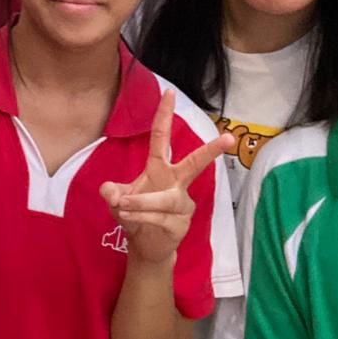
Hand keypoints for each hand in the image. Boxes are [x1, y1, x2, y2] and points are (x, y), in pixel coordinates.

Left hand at [100, 90, 235, 266]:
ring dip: (141, 202)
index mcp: (160, 168)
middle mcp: (175, 183)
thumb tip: (110, 192)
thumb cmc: (134, 214)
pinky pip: (160, 218)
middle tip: (228, 138)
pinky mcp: (181, 224)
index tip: (169, 92)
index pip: (162, 137)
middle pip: (194, 164)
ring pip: (164, 199)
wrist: (146, 246)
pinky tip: (129, 218)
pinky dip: (141, 217)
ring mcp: (182, 204)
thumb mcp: (117, 200)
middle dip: (211, 151)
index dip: (164, 115)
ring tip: (122, 206)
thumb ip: (112, 192)